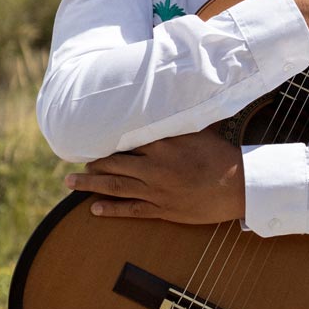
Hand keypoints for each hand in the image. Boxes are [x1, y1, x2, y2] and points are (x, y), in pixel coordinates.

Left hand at [64, 126, 245, 223]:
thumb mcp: (200, 130)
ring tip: (71, 183)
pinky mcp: (162, 209)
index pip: (126, 141)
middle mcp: (154, 166)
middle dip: (93, 164)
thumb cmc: (222, 155)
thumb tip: (175, 99)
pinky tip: (93, 208)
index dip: (107, 142)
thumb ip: (182, 118)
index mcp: (163, 144)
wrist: (237, 186)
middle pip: (114, 163)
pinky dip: (111, 209)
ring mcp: (156, 190)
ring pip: (116, 186)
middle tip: (77, 164)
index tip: (93, 139)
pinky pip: (130, 209)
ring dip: (91, 184)